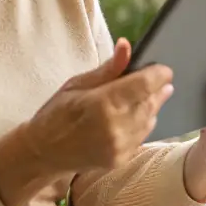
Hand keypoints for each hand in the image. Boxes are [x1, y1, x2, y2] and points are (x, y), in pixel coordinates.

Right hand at [0, 41, 173, 205]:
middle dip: (158, 89)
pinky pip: (142, 136)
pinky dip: (144, 123)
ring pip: (150, 120)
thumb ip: (107, 69)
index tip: (162, 69)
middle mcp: (116, 127)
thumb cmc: (56, 113)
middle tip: (161, 79)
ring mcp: (120, 147)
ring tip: (151, 95)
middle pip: (151, 102)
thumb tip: (126, 46)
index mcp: (104, 104)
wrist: (43, 153)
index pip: (145, 85)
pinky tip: (137, 114)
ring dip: (152, 106)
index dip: (159, 74)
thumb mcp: (77, 84)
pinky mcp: (121, 160)